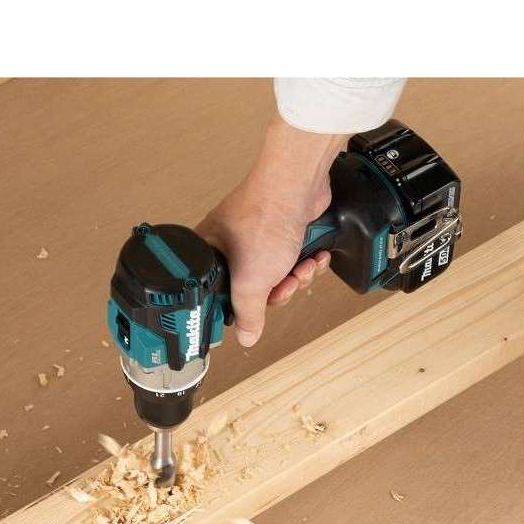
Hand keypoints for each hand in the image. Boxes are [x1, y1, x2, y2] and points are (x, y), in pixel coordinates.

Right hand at [197, 116, 347, 346]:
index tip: (251, 315)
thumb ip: (247, 313)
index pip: (217, 295)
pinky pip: (292, 260)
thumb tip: (246, 337)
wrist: (296, 186)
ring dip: (296, 277)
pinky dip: (306, 262)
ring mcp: (257, 237)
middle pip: (253, 289)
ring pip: (277, 276)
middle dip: (276, 291)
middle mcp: (229, 245)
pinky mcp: (281, 232)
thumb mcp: (250, 281)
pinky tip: (314, 256)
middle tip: (282, 285)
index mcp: (209, 255)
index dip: (238, 308)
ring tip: (302, 266)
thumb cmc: (264, 220)